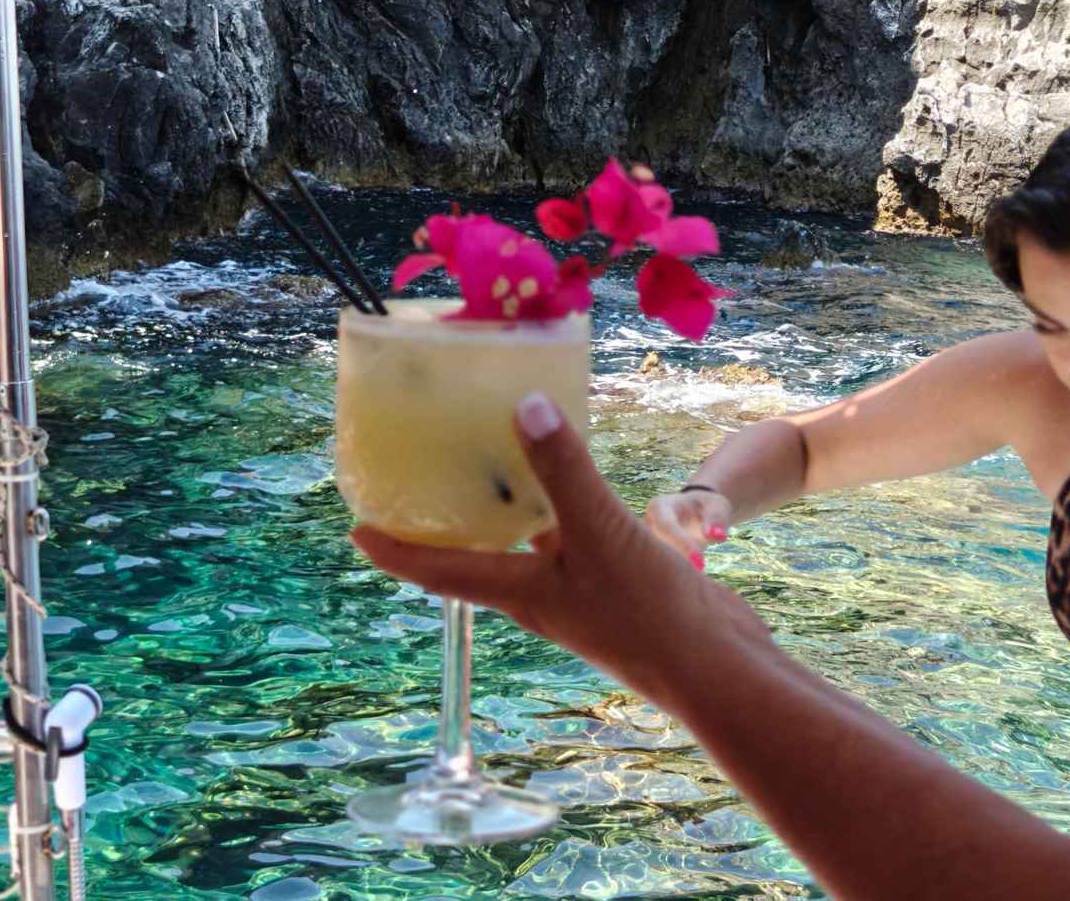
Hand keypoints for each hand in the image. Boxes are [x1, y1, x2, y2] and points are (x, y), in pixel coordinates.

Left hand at [350, 392, 766, 692]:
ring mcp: (578, 589)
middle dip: (446, 521)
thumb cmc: (647, 613)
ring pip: (528, 542)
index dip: (392, 550)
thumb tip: (524, 406)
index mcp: (518, 592)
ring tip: (492, 457)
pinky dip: (563, 504)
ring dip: (507, 508)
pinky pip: (574, 535)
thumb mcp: (599, 532)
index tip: (354, 528)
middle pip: (476, 554)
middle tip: (422, 477)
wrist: (715, 665)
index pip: (435, 570)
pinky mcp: (615, 581)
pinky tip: (573, 472)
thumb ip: (562, 471)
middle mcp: (538, 593)